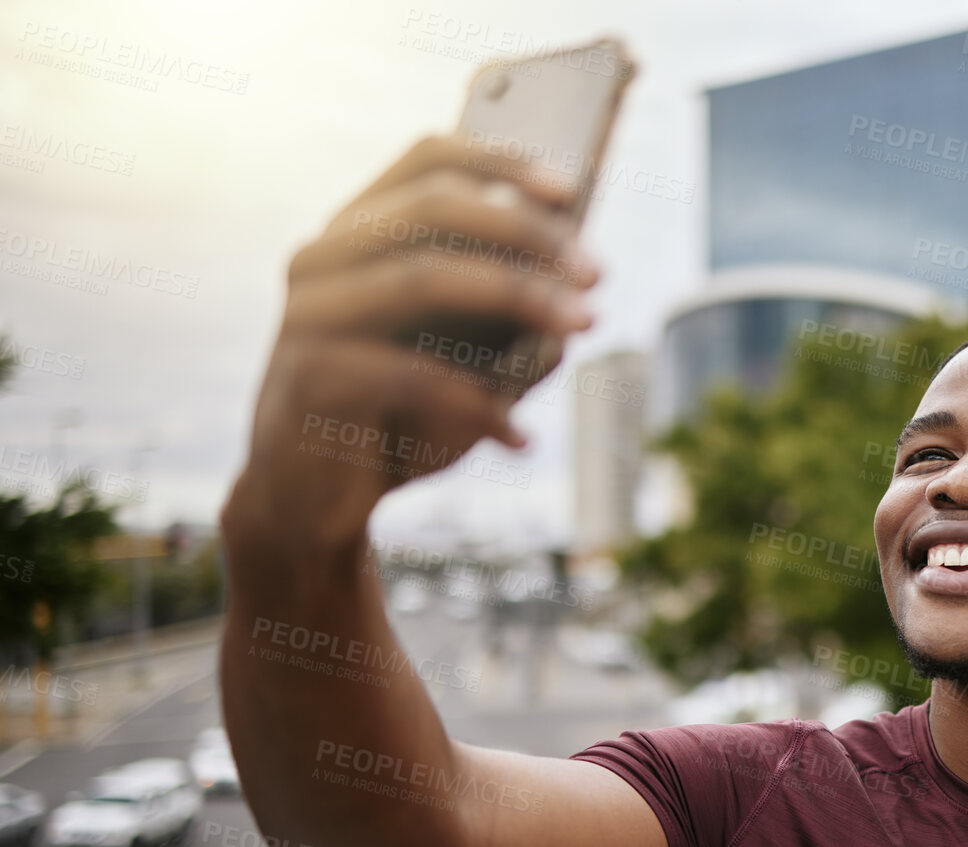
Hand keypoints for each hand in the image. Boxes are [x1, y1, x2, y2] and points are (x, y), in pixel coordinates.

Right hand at [230, 134, 600, 546]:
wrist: (314, 502)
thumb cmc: (398, 418)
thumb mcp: (469, 365)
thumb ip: (513, 327)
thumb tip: (578, 300)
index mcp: (359, 232)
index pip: (426, 160)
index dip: (500, 162)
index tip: (572, 191)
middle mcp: (323, 257)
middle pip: (432, 207)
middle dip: (527, 234)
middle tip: (596, 275)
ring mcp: (307, 313)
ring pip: (422, 276)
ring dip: (517, 296)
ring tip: (581, 329)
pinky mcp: (308, 376)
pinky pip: (409, 373)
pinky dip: (477, 403)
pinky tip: (519, 439)